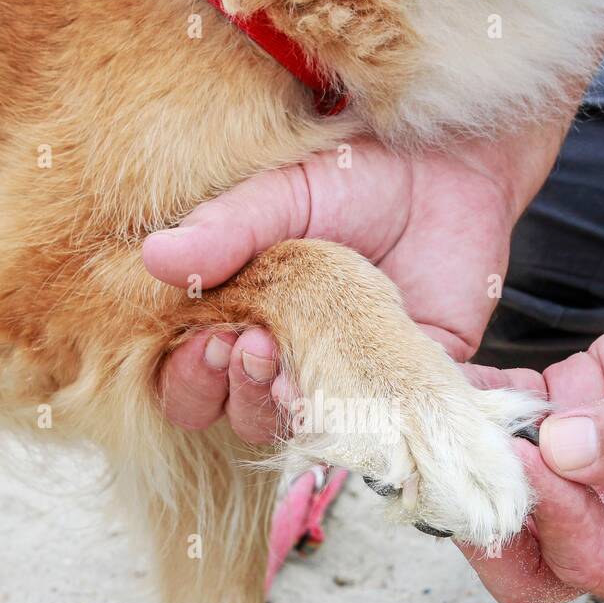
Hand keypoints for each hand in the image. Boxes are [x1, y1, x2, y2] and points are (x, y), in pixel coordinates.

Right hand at [149, 127, 563, 440]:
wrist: (448, 169)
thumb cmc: (355, 178)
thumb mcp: (285, 194)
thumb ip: (228, 228)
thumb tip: (156, 257)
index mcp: (241, 321)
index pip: (193, 380)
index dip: (191, 377)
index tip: (211, 340)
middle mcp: (288, 362)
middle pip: (241, 417)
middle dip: (239, 394)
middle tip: (256, 349)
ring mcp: (347, 381)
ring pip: (306, 433)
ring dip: (297, 413)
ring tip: (301, 375)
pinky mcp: (408, 386)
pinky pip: (398, 426)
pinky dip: (395, 425)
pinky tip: (389, 400)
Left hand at [459, 275, 603, 602]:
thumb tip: (562, 451)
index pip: (584, 565)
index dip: (554, 517)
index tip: (538, 457)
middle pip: (524, 551)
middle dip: (488, 511)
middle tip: (464, 460)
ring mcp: (585, 474)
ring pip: (506, 482)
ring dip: (473, 452)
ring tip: (444, 412)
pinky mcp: (567, 415)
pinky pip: (510, 418)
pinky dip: (480, 400)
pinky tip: (457, 375)